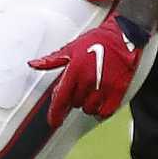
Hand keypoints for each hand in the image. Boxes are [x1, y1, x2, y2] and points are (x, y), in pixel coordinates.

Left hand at [28, 13, 146, 124]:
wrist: (124, 37)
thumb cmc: (97, 41)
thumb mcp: (71, 48)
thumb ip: (52, 60)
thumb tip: (33, 64)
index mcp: (74, 70)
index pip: (61, 98)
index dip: (56, 113)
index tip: (54, 121)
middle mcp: (88, 80)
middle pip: (75, 103)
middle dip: (74, 98)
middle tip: (80, 88)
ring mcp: (104, 87)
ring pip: (89, 109)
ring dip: (87, 104)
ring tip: (91, 91)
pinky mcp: (118, 91)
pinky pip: (106, 111)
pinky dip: (102, 109)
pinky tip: (101, 100)